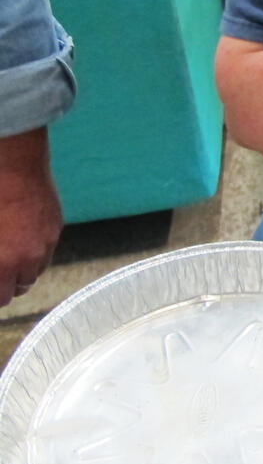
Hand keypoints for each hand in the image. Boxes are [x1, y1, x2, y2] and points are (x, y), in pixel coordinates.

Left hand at [0, 128, 63, 307]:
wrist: (13, 166)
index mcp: (4, 264)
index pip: (2, 297)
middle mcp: (29, 258)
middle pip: (21, 288)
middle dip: (7, 284)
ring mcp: (46, 242)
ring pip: (36, 270)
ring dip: (23, 268)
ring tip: (10, 253)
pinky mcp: (56, 226)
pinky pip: (47, 248)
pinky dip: (35, 249)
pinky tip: (21, 234)